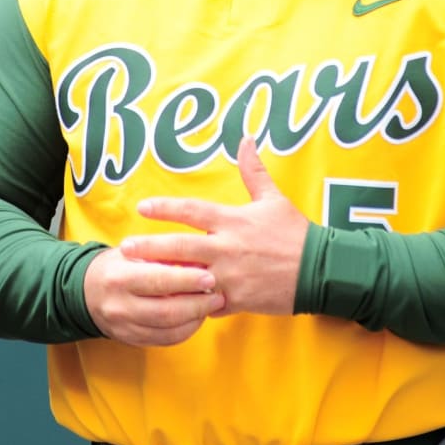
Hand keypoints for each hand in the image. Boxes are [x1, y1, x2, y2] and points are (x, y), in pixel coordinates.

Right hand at [83, 246, 225, 347]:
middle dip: (197, 304)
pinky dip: (186, 331)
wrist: (85, 291)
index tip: (210, 276)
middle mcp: (120, 305)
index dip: (187, 280)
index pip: (158, 281)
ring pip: (168, 330)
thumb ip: (161, 256)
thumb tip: (198, 260)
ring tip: (212, 305)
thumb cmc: (116, 265)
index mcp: (119, 277)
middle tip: (218, 294)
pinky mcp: (131, 341)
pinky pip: (164, 341)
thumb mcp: (132, 252)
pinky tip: (197, 318)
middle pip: (166, 311)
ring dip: (196, 319)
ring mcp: (125, 327)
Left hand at [121, 137, 309, 317]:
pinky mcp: (237, 301)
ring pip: (188, 280)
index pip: (192, 210)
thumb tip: (246, 139)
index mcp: (233, 221)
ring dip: (162, 280)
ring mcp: (230, 277)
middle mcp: (227, 248)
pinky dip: (188, 305)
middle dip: (150, 248)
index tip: (143, 207)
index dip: (165, 208)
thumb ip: (254, 171)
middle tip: (124, 249)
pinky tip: (168, 306)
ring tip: (137, 280)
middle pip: (180, 247)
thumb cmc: (295, 233)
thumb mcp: (273, 199)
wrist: (320, 270)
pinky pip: (205, 306)